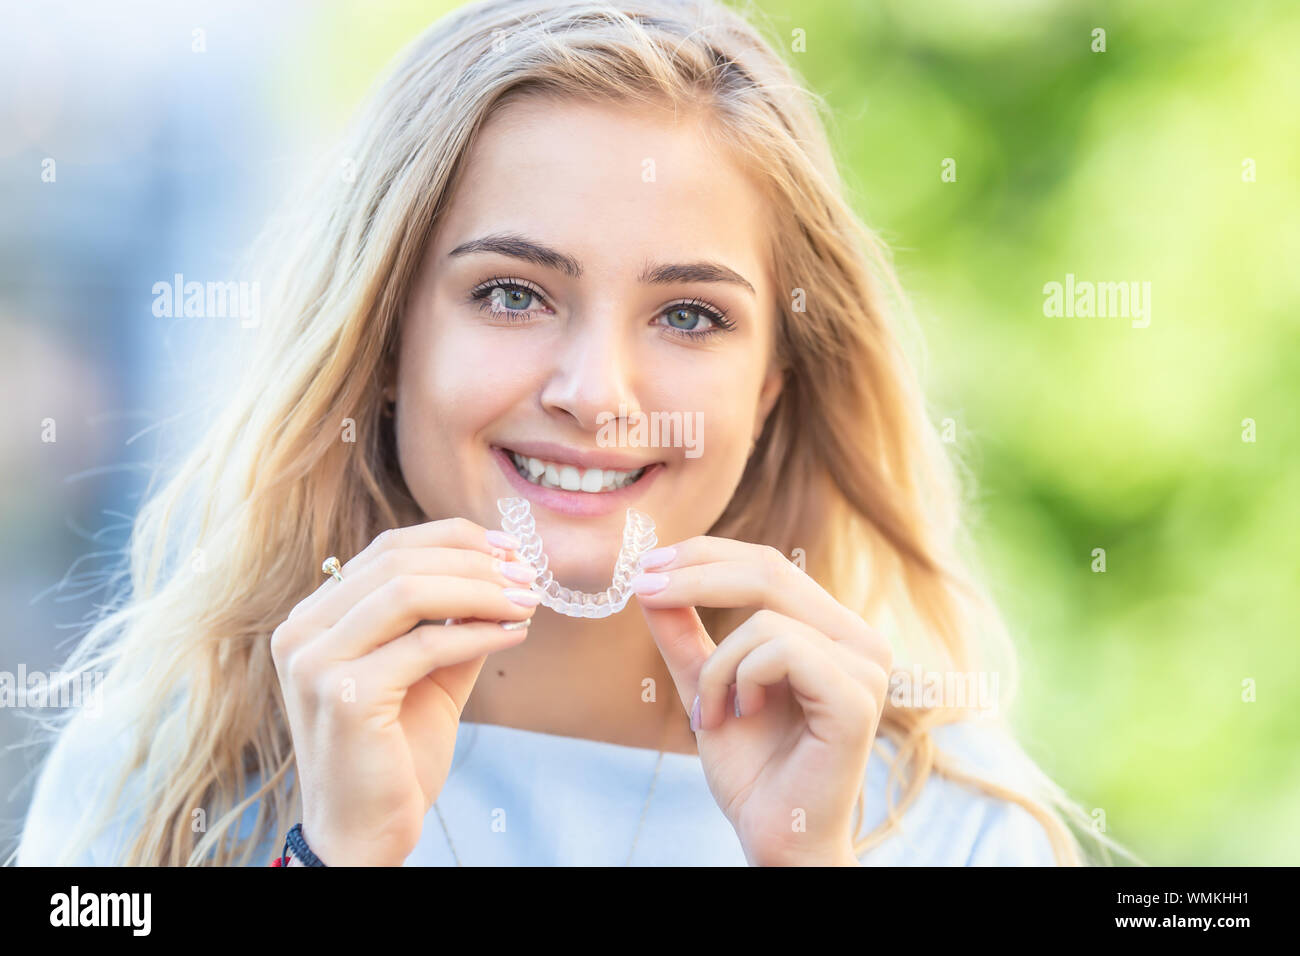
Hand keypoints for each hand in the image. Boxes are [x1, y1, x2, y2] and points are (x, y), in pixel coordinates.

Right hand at [270, 517, 539, 864]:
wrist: (365, 833)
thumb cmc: (395, 754)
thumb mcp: (428, 673)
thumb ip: (452, 623)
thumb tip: (505, 573)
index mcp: (314, 619)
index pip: (388, 549)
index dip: (454, 540)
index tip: (510, 549)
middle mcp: (301, 632)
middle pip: (398, 561)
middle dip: (475, 562)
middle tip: (528, 574)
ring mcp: (315, 662)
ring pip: (409, 592)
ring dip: (481, 590)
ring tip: (527, 600)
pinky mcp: (344, 695)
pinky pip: (425, 645)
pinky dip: (479, 633)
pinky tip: (515, 633)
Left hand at [632, 538, 891, 865]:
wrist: (776, 836)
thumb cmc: (752, 768)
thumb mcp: (705, 684)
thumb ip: (683, 634)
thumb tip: (648, 579)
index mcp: (832, 631)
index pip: (769, 565)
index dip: (706, 554)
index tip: (647, 565)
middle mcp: (859, 640)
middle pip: (770, 570)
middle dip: (695, 574)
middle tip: (644, 588)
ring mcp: (865, 667)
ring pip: (765, 618)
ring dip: (716, 666)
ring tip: (710, 714)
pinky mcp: (857, 697)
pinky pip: (780, 649)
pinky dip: (740, 680)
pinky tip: (740, 716)